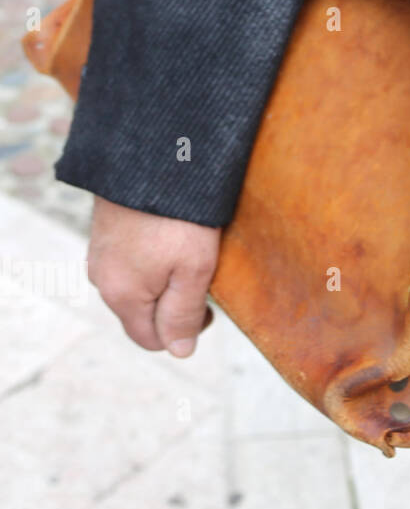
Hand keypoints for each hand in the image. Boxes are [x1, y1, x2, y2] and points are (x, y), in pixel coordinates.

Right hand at [85, 197, 220, 355]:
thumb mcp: (193, 270)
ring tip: (190, 253)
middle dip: (173, 306)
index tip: (210, 307)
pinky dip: (153, 259)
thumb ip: (183, 314)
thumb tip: (180, 352)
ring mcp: (100, 253)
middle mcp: (102, 279)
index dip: (183, 333)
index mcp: (121, 296)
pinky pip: (130, 261)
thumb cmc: (179, 217)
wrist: (152, 156)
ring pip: (137, 286)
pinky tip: (172, 237)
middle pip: (141, 313)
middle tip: (204, 277)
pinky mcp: (106, 231)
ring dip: (164, 281)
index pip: (149, 339)